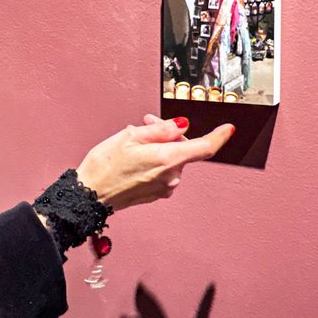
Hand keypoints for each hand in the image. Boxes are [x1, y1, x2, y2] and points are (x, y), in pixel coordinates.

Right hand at [75, 115, 233, 211]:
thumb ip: (161, 129)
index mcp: (167, 158)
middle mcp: (171, 176)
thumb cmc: (104, 166)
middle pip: (183, 149)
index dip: (219, 136)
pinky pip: (163, 171)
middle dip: (169, 133)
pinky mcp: (156, 194)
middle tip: (146, 121)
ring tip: (135, 141)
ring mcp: (164, 187)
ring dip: (159, 146)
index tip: (228, 128)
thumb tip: (181, 125)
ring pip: (172, 159)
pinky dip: (154, 161)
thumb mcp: (130, 136)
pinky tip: (135, 157)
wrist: (89, 195)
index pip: (205, 147)